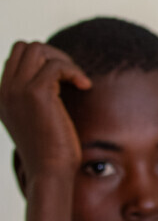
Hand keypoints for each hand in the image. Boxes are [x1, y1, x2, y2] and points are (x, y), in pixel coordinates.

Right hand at [0, 41, 89, 184]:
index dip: (43, 62)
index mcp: (2, 95)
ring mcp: (17, 90)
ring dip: (64, 60)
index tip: (63, 81)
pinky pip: (55, 64)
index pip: (15, 57)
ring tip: (78, 82)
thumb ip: (34, 100)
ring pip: (37, 49)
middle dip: (53, 55)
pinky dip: (74, 70)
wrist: (49, 172)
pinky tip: (85, 86)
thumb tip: (53, 81)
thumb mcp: (36, 121)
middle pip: (25, 47)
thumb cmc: (51, 152)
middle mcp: (4, 90)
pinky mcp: (36, 93)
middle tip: (71, 77)